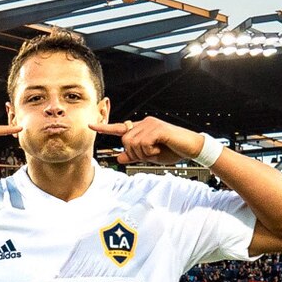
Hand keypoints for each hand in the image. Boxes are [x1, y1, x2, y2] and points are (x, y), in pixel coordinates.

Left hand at [89, 117, 203, 164]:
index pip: (120, 128)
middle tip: (151, 154)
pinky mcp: (157, 128)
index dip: (105, 128)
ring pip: (133, 143)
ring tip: (157, 151)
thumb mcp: (150, 156)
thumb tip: (119, 157)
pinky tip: (160, 148)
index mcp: (141, 128)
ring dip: (144, 153)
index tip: (90, 126)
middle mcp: (144, 123)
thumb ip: (134, 156)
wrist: (191, 148)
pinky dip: (150, 151)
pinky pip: (143, 143)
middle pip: (125, 141)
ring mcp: (150, 124)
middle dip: (135, 153)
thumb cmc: (172, 150)